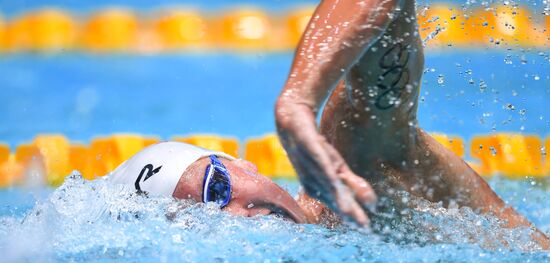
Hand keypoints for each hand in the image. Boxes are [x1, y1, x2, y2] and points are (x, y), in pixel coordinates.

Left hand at [276, 103, 376, 225]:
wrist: (293, 127)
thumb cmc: (316, 153)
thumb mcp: (339, 170)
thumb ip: (355, 186)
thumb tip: (373, 204)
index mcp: (321, 190)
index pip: (339, 206)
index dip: (353, 217)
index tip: (366, 228)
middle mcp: (314, 182)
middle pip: (334, 199)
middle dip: (348, 212)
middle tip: (363, 225)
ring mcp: (311, 166)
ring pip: (327, 184)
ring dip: (339, 197)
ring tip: (350, 210)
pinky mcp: (310, 148)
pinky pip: (319, 161)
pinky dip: (327, 171)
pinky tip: (336, 179)